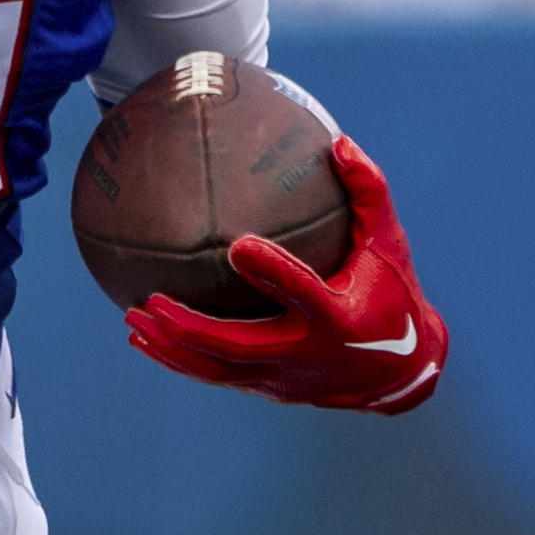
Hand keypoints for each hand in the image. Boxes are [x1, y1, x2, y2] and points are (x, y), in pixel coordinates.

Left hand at [125, 137, 446, 413]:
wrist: (402, 373)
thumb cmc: (393, 294)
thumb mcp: (389, 243)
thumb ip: (369, 194)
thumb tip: (339, 144)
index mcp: (337, 317)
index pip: (302, 292)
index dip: (272, 272)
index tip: (237, 244)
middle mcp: (306, 355)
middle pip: (237, 347)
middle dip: (189, 328)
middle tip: (149, 303)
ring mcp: (285, 379)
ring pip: (217, 372)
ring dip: (172, 351)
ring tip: (132, 325)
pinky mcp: (271, 390)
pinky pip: (219, 378)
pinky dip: (182, 362)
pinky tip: (148, 342)